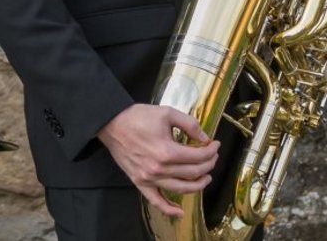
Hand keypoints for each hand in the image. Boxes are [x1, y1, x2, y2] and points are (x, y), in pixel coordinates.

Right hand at [97, 103, 219, 215]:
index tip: (215, 145)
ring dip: (199, 184)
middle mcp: (159, 168)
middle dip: (208, 164)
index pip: (198, 157)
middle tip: (212, 156)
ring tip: (205, 176)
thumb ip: (189, 124)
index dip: (211, 151)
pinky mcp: (140, 182)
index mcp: (167, 151)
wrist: (110, 123)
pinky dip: (169, 209)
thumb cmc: (137, 117)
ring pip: (182, 189)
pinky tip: (180, 213)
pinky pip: (156, 201)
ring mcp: (149, 178)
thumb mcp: (166, 113)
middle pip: (194, 172)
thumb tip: (204, 138)